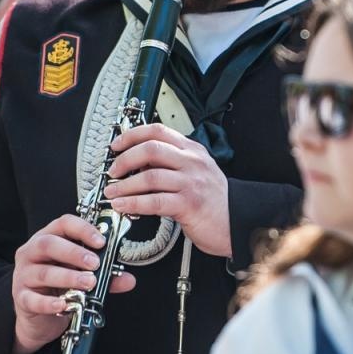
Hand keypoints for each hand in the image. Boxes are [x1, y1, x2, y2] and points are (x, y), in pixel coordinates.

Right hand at [11, 213, 135, 353]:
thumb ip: (104, 276)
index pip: (63, 224)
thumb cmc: (59, 287)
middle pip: (48, 244)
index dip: (83, 229)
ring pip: (43, 272)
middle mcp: (32, 253)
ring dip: (68, 277)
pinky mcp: (21, 298)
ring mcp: (24, 275)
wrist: (38, 316)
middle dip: (74, 252)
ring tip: (89, 283)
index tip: (101, 241)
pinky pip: (33, 299)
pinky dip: (49, 303)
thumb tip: (128, 279)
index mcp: (48, 238)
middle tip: (95, 264)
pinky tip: (63, 305)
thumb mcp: (81, 275)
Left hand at [104, 123, 231, 256]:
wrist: (240, 222)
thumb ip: (173, 164)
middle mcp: (192, 162)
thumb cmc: (216, 201)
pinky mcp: (189, 204)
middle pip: (151, 149)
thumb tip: (138, 163)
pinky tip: (123, 206)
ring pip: (149, 176)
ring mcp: (191, 183)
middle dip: (124, 159)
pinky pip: (154, 201)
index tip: (116, 145)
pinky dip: (133, 204)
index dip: (132, 135)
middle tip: (112, 171)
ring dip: (124, 186)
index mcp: (192, 151)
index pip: (158, 131)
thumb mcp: (198, 172)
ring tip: (112, 193)